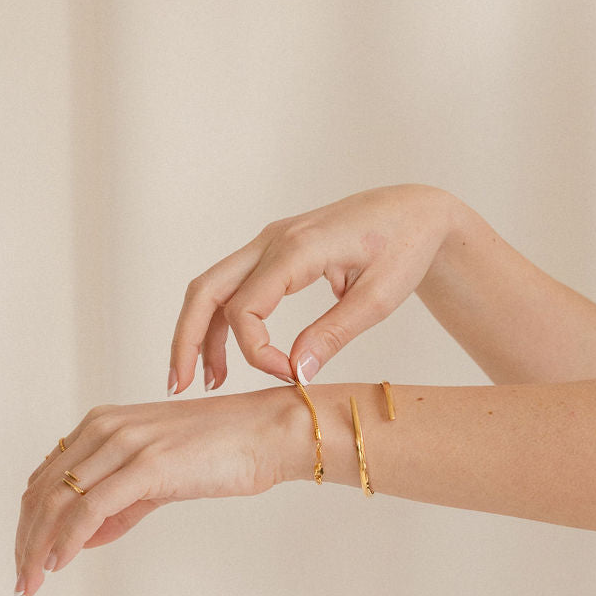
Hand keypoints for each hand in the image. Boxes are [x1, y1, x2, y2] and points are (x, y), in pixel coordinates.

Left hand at [15, 389, 295, 595]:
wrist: (269, 432)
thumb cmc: (223, 451)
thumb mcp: (159, 475)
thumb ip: (121, 503)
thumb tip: (85, 537)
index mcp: (103, 424)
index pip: (46, 477)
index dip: (29, 521)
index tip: (27, 557)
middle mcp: (105, 428)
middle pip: (42, 491)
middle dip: (25, 540)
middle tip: (22, 580)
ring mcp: (124, 444)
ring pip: (58, 501)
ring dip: (37, 548)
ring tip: (32, 582)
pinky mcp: (146, 465)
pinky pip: (90, 509)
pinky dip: (67, 540)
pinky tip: (59, 563)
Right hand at [168, 184, 457, 392]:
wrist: (415, 209)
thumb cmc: (405, 246)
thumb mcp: (380, 297)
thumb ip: (335, 333)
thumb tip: (296, 373)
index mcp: (297, 249)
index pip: (246, 309)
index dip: (257, 353)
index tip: (290, 376)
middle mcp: (272, 240)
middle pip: (206, 290)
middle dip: (188, 340)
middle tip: (180, 387)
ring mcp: (269, 242)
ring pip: (213, 287)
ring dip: (200, 332)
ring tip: (204, 380)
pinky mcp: (275, 251)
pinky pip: (234, 284)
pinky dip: (222, 319)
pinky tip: (227, 355)